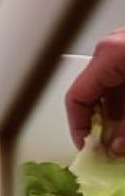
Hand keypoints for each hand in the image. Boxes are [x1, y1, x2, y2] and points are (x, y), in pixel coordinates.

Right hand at [66, 28, 124, 150]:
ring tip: (123, 137)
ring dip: (118, 115)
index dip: (78, 127)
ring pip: (112, 88)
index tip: (87, 147)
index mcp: (107, 55)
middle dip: (102, 124)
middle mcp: (113, 47)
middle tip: (110, 147)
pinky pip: (123, 79)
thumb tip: (115, 148)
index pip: (76, 97)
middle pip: (95, 94)